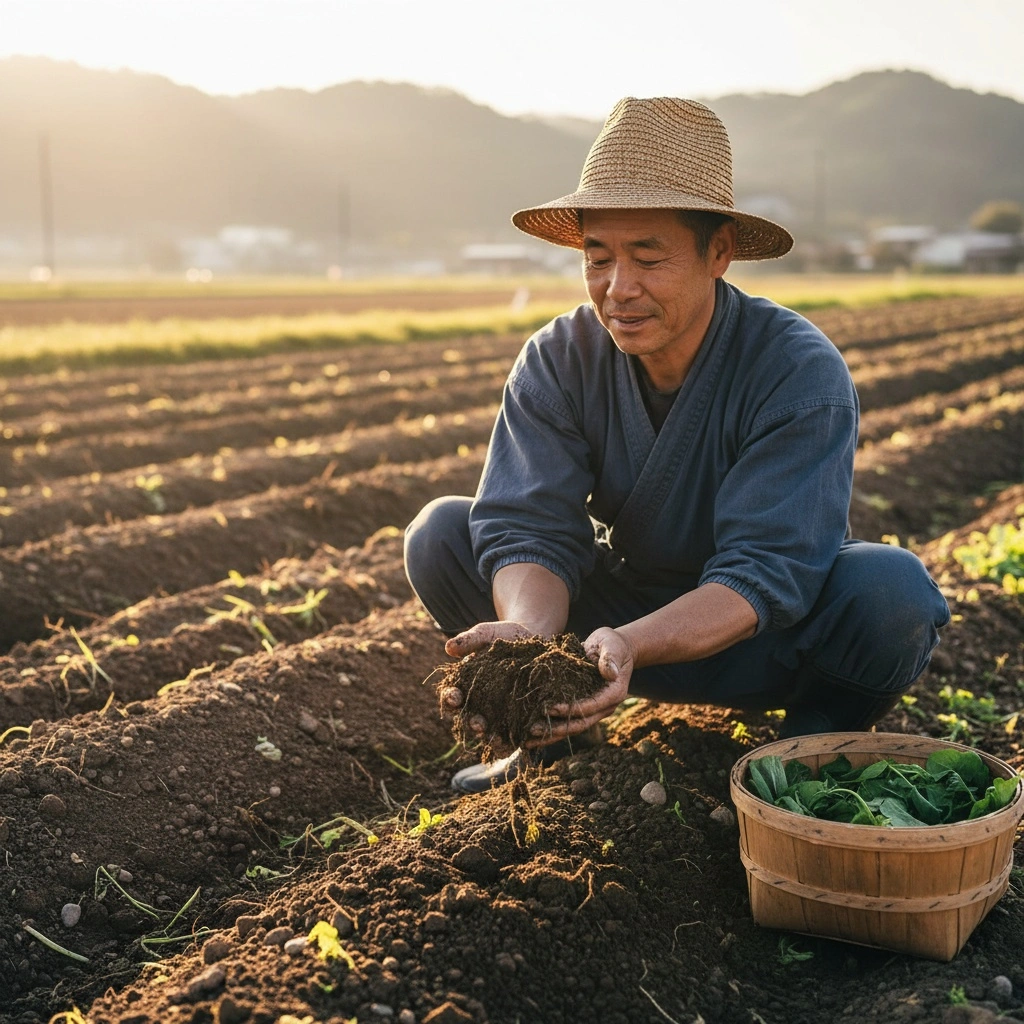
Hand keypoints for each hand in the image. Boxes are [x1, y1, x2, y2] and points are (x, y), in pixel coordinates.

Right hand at [439, 621, 532, 736]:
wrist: (534, 639)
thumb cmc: (503, 637)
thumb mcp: (486, 634)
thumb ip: (469, 640)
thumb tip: (448, 647)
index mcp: (466, 685)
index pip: (453, 695)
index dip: (451, 698)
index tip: (454, 696)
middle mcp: (479, 704)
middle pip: (470, 719)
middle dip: (472, 723)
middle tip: (477, 724)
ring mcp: (499, 713)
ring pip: (491, 731)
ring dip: (492, 737)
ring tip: (496, 739)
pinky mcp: (520, 717)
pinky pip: (517, 733)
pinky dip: (518, 738)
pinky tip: (522, 740)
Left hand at [524, 626, 635, 747]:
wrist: (616, 648)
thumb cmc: (613, 643)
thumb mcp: (612, 644)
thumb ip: (610, 657)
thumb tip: (610, 673)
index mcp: (614, 693)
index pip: (591, 705)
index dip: (570, 709)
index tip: (549, 708)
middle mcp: (605, 706)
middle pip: (580, 723)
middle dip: (556, 729)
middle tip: (532, 731)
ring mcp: (594, 709)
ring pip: (572, 727)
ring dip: (550, 734)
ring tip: (527, 740)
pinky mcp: (584, 706)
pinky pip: (567, 720)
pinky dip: (551, 726)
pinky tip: (532, 732)